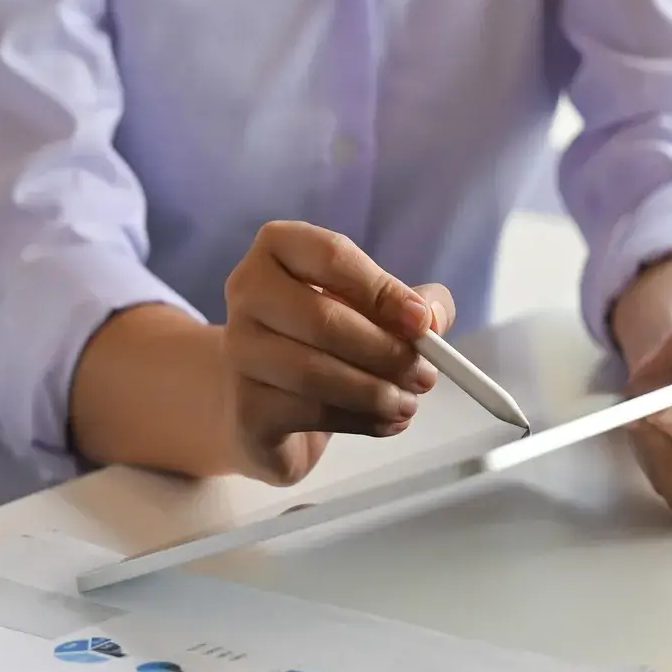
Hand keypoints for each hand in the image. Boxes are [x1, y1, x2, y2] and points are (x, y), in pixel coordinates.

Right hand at [221, 221, 454, 485]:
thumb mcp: (374, 309)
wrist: (264, 401)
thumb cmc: (324, 340)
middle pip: (322, 318)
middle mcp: (247, 291)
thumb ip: (416, 304)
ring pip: (314, 372)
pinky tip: (383, 423)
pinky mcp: (245, 407)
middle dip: (385, 352)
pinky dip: (359, 421)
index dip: (382, 291)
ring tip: (407, 403)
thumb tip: (433, 319)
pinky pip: (309, 413)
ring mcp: (238, 351)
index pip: (332, 256)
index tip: (421, 323)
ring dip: (375, 392)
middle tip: (425, 376)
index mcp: (280, 248)